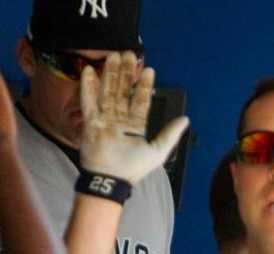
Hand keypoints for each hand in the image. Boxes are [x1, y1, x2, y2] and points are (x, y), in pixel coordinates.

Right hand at [80, 53, 189, 184]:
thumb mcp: (158, 151)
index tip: (148, 70)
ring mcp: (105, 119)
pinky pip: (89, 102)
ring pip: (107, 92)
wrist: (110, 179)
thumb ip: (171, 134)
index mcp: (136, 125)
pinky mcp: (90, 122)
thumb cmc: (133, 168)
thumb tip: (185, 119)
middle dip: (126, 73)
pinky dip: (88, 87)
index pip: (141, 100)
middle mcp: (120, 120)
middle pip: (123, 91)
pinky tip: (90, 72)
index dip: (144, 85)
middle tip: (128, 55)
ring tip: (113, 57)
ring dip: (110, 74)